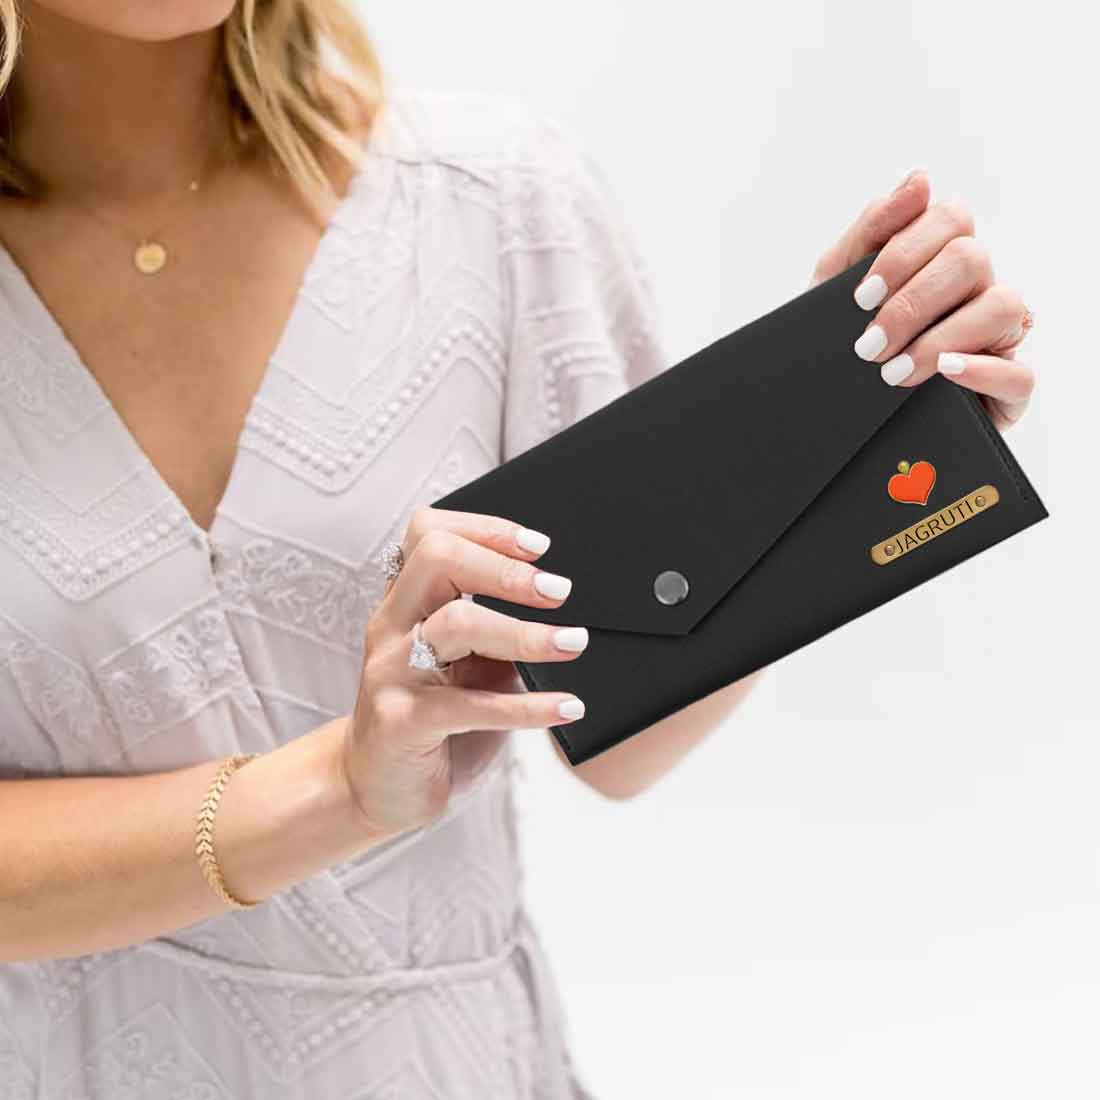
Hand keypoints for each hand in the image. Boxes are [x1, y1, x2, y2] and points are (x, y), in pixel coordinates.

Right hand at [340, 509, 587, 837]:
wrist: (378, 790)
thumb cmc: (435, 721)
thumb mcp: (469, 666)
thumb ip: (500, 633)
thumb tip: (565, 607)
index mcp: (407, 602)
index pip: (429, 532)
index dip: (486, 528)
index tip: (541, 546)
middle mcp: (392, 626)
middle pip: (438, 558)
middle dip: (506, 569)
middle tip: (559, 591)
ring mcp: (391, 672)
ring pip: (456, 623)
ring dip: (526, 633)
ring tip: (574, 643)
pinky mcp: (400, 722)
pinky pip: (469, 706)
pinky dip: (528, 706)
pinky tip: (566, 707)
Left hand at [811, 168, 1034, 431]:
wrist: (824, 409)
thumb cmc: (837, 337)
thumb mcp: (834, 283)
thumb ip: (873, 228)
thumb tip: (921, 179)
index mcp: (941, 255)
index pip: (950, 218)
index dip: (904, 253)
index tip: (860, 297)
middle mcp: (976, 288)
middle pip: (970, 260)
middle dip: (911, 304)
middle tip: (867, 345)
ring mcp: (996, 337)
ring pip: (1003, 307)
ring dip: (940, 339)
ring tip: (891, 372)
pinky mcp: (1004, 390)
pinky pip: (1019, 375)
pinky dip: (982, 372)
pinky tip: (944, 373)